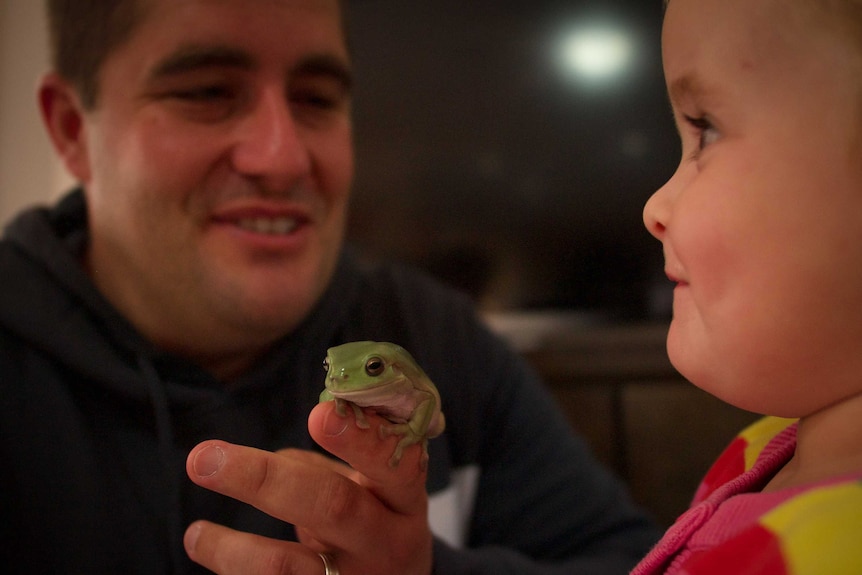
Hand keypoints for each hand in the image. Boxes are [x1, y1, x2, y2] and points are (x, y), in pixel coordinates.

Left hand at [183, 401, 433, 574]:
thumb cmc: (379, 521)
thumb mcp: (377, 490)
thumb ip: (331, 465)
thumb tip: (272, 459)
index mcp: (403, 498)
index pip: (394, 463)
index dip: (360, 440)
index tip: (318, 414)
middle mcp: (387, 542)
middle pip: (332, 507)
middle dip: (265, 479)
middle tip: (204, 458)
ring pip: (287, 566)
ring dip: (232, 549)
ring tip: (196, 533)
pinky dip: (232, 570)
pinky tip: (208, 553)